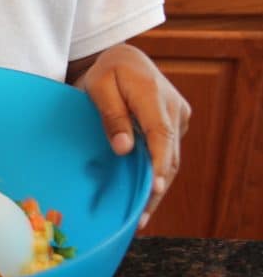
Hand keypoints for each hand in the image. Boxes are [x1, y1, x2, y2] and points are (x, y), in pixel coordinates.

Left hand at [75, 44, 190, 228]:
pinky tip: (143, 197)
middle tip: (138, 218)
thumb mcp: (98, 86)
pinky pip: (168, 153)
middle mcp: (173, 108)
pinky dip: (157, 175)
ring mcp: (178, 117)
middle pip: (169, 154)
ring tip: (139, 217)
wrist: (124, 58)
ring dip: (157, 187)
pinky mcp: (175, 124)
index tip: (155, 189)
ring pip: (172, 158)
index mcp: (153, 95)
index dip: (158, 165)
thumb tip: (124, 148)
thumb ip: (111, 115)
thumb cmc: (106, 71)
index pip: (161, 135)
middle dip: (156, 188)